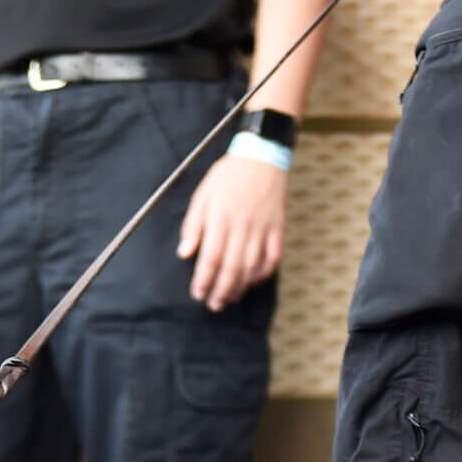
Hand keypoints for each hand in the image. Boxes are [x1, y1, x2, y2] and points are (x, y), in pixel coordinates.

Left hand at [177, 153, 287, 311]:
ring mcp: (262, 228)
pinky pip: (273, 257)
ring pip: (252, 266)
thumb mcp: (202, 195)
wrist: (262, 156)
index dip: (203, 280)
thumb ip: (193, 225)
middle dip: (221, 290)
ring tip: (230, 298)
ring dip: (240, 287)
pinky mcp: (277, 228)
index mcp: (220, 218)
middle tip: (213, 305)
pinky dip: (264, 273)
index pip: (210, 258)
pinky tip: (253, 281)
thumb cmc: (228, 176)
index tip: (198, 293)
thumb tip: (184, 253)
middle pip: (231, 268)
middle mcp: (242, 226)